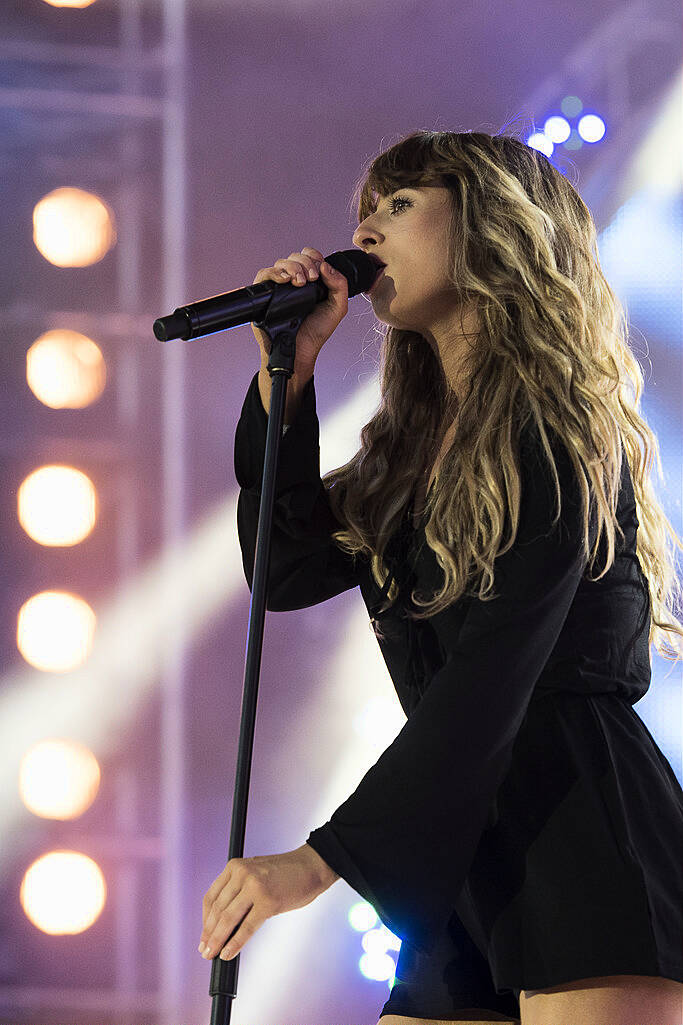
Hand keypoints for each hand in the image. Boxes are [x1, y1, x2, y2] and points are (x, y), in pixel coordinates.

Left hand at [198, 843, 337, 961]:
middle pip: (217, 910)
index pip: (211, 897)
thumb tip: (223, 923)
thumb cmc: (286, 872)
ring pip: (228, 919)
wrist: (312, 866)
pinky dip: (235, 943)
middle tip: (205, 950)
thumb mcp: (255, 872)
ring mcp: (255, 887)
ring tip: (212, 954)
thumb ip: (238, 889)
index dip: (205, 920)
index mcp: (235, 866)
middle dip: (209, 934)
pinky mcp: (268, 902)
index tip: (204, 935)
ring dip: (217, 941)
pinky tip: (229, 953)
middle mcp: (242, 874)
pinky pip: (247, 927)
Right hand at [251, 245, 348, 371]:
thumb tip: (325, 265)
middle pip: (295, 257)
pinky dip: (274, 273)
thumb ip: (339, 285)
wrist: (301, 351)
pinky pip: (264, 275)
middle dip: (305, 264)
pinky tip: (284, 280)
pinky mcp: (264, 295)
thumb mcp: (337, 307)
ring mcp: (279, 287)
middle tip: (311, 279)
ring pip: (280, 263)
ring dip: (292, 267)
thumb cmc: (316, 332)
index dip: (314, 258)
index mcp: (310, 281)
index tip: (319, 273)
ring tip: (299, 282)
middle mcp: (293, 281)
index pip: (309, 257)